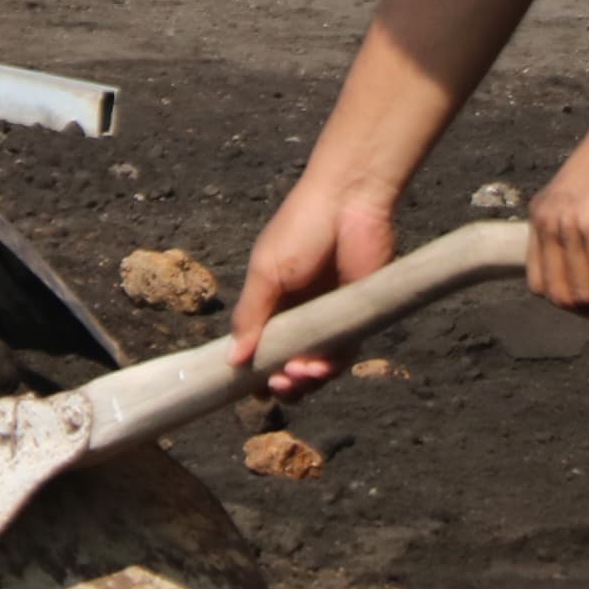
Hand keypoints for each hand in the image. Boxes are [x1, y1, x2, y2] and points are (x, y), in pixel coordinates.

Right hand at [226, 167, 401, 395]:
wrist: (349, 203)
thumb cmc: (301, 228)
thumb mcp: (265, 272)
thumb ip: (250, 316)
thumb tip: (232, 360)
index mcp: (272, 302)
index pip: (259, 346)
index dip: (253, 369)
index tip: (244, 386)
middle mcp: (299, 315)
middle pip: (287, 364)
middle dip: (279, 382)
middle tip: (274, 385)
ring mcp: (328, 320)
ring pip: (315, 368)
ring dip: (304, 381)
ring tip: (295, 376)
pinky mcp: (357, 320)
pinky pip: (342, 356)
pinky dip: (328, 369)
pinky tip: (316, 369)